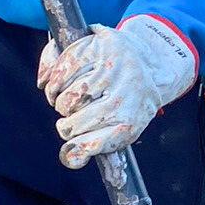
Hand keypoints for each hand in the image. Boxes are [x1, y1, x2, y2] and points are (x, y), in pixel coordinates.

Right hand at [38, 15, 196, 169]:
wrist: (150, 62)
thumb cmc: (130, 101)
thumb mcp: (123, 128)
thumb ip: (96, 146)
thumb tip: (71, 158)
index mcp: (131, 119)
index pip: (93, 144)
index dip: (77, 149)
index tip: (72, 146)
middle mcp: (124, 93)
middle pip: (74, 122)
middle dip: (66, 125)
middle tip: (71, 119)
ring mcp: (112, 67)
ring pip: (67, 96)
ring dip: (58, 102)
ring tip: (65, 102)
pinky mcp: (101, 46)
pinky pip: (63, 69)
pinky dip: (53, 81)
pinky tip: (56, 86)